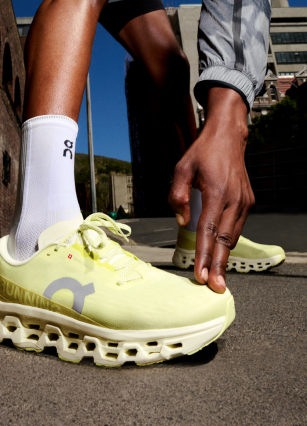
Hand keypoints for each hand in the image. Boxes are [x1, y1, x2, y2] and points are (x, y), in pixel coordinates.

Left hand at [168, 88, 254, 292]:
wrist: (228, 137)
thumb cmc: (203, 152)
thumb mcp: (181, 168)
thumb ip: (177, 195)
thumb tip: (182, 221)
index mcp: (218, 192)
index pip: (208, 231)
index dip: (204, 255)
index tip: (201, 275)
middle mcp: (235, 200)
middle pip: (224, 240)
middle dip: (219, 266)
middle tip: (214, 287)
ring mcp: (244, 202)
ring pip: (233, 236)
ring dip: (223, 256)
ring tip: (216, 276)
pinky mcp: (247, 202)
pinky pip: (237, 226)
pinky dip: (227, 241)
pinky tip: (220, 252)